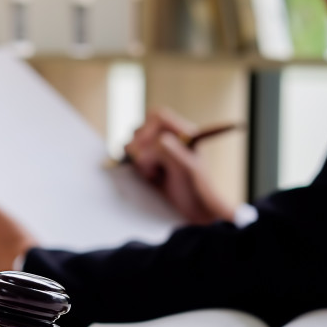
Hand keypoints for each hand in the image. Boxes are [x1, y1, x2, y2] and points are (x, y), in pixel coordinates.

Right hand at [124, 108, 234, 224]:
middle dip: (142, 148)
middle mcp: (169, 137)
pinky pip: (130, 157)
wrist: (195, 210)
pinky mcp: (148, 162)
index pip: (158, 116)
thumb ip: (168, 150)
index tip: (145, 150)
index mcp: (184, 132)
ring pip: (133, 142)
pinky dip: (136, 167)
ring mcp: (157, 149)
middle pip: (142, 128)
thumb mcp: (186, 167)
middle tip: (155, 168)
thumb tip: (149, 146)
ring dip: (139, 160)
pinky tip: (150, 177)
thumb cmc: (196, 188)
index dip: (148, 130)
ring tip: (155, 174)